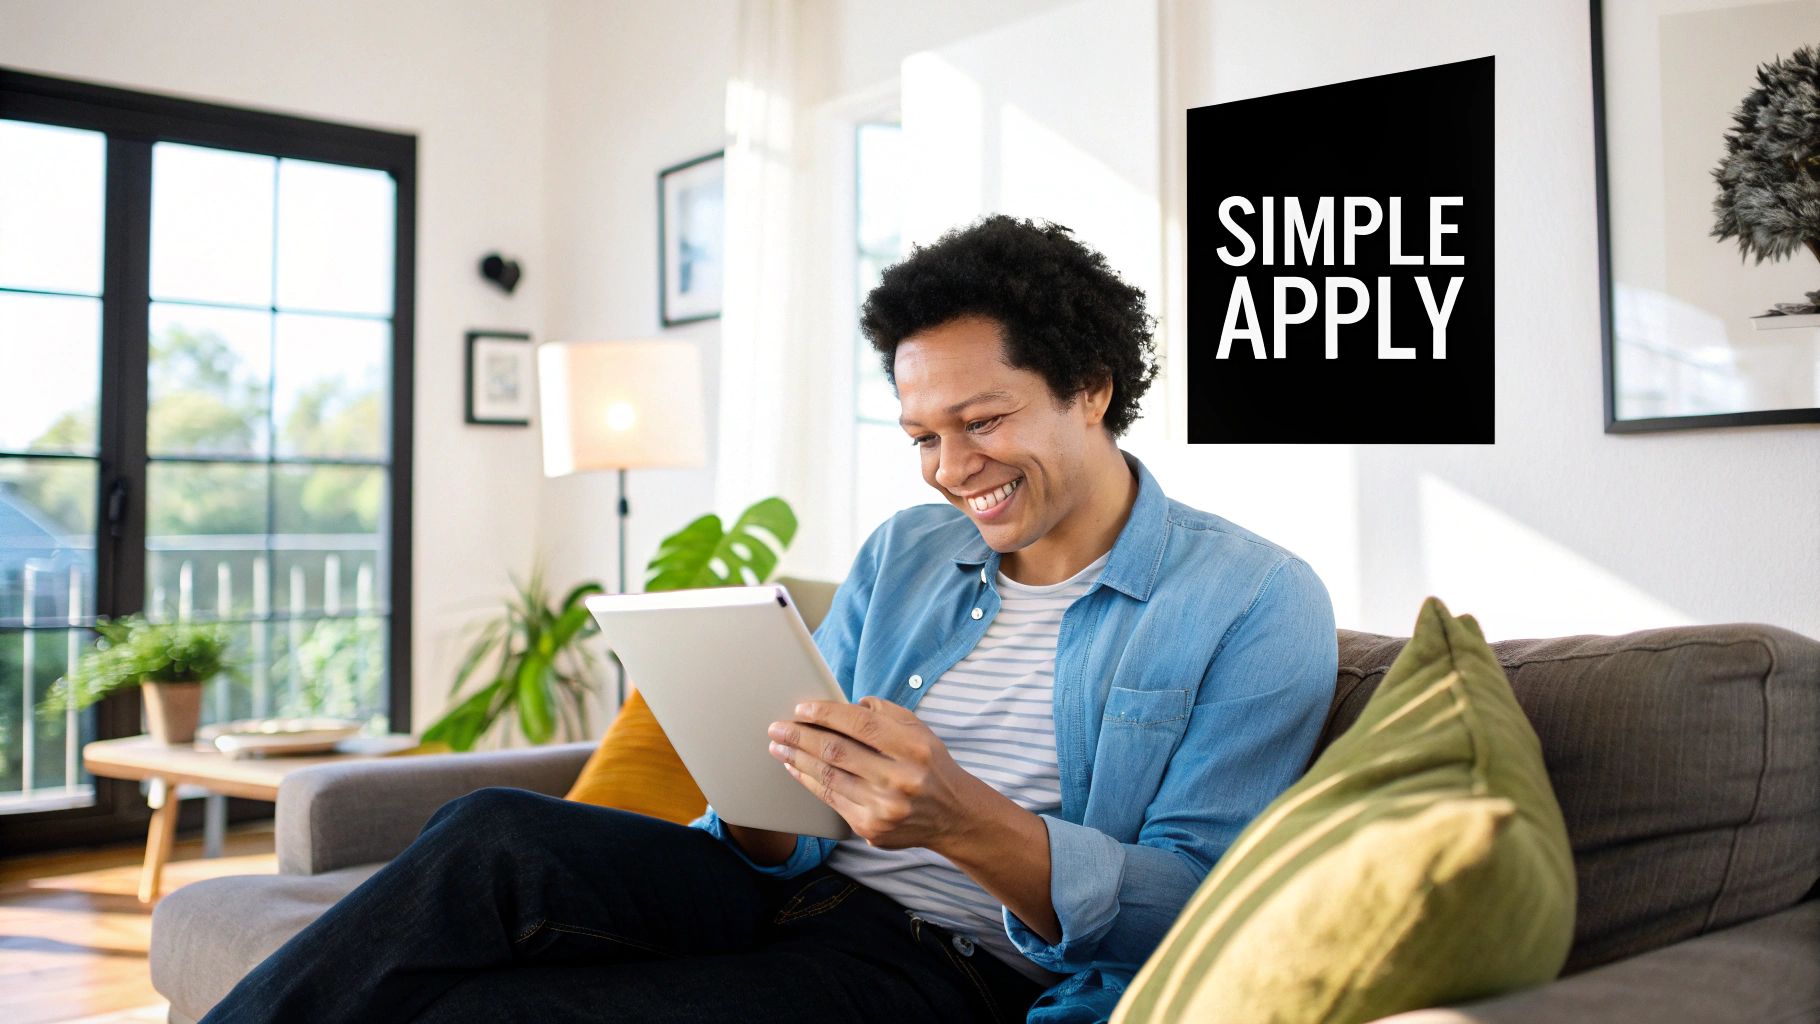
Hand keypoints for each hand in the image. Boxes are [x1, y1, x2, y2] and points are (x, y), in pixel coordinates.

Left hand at [766, 696, 988, 850]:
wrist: (952, 815)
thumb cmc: (929, 765)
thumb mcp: (918, 730)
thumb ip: (884, 713)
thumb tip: (842, 706)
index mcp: (913, 748)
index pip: (861, 725)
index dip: (826, 714)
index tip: (801, 709)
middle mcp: (900, 779)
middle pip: (837, 752)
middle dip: (801, 737)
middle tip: (777, 727)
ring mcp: (884, 807)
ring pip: (828, 777)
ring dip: (797, 759)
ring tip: (779, 746)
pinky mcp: (871, 827)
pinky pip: (830, 799)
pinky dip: (808, 781)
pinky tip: (795, 768)